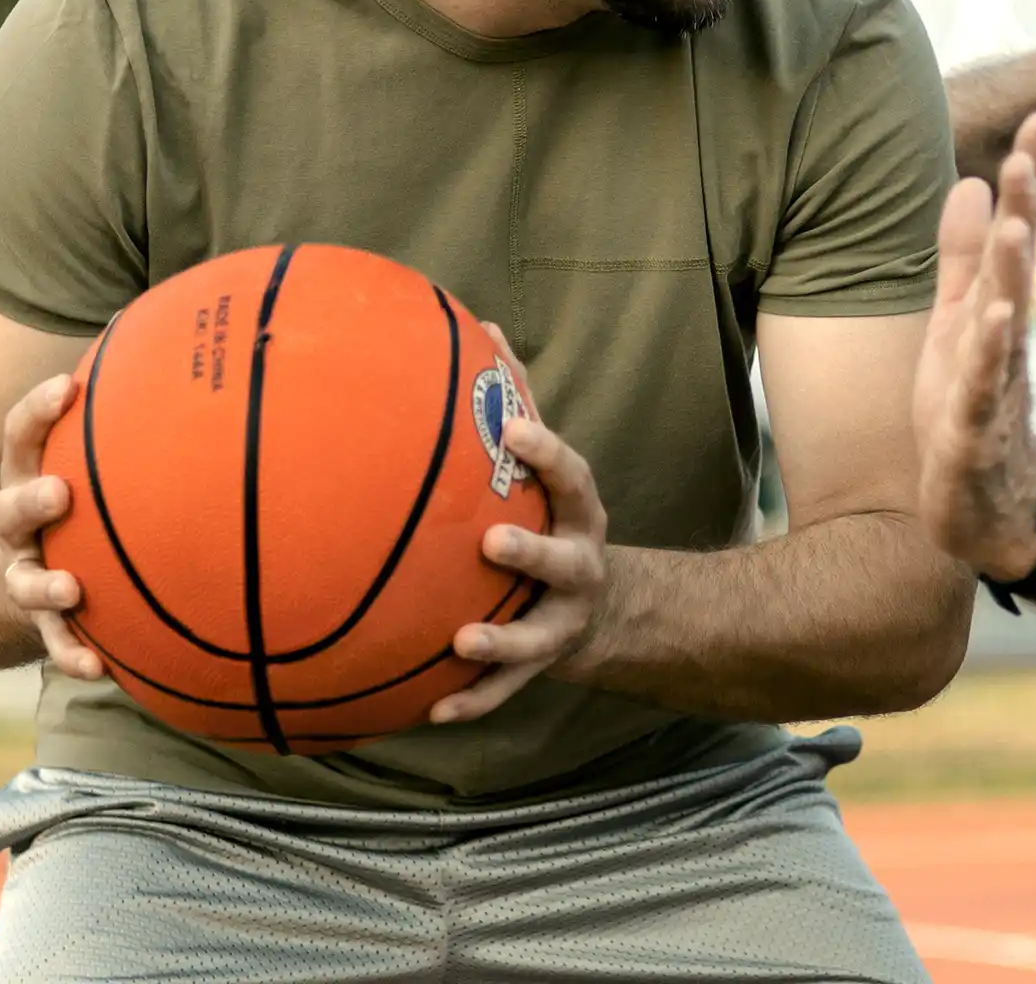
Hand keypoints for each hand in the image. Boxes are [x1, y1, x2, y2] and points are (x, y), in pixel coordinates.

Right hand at [0, 373, 103, 678]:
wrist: (1, 575)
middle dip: (31, 499)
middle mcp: (16, 526)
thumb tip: (185, 339)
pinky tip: (99, 669)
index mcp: (26, 475)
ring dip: (42, 586)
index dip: (38, 410)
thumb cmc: (69, 501)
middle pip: (10, 507)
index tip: (67, 388)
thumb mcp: (78, 460)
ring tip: (69, 589)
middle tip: (59, 493)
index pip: (20, 435)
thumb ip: (119, 417)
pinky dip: (72, 656)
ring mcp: (21, 575)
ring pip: (22, 580)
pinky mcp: (39, 624)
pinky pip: (52, 644)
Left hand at [430, 323, 615, 723]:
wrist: (604, 610)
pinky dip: (471, 702)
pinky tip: (430, 713)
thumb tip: (481, 323)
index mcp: (577, 514)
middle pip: (565, 562)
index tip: (516, 428)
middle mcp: (579, 568)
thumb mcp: (544, 467)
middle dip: (533, 553)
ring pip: (537, 639)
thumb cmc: (551, 516)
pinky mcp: (540, 667)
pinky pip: (505, 692)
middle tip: (493, 541)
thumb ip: (515, 400)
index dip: (548, 453)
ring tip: (462, 640)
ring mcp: (562, 623)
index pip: (571, 477)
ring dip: (502, 643)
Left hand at [916, 112, 1035, 582]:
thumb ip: (964, 257)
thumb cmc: (970, 408)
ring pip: (1008, 322)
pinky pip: (985, 387)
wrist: (985, 510)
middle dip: (1026, 207)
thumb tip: (974, 180)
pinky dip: (991, 354)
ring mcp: (995, 385)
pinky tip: (997, 320)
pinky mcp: (975, 431)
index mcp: (997, 312)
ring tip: (1019, 223)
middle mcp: (1005, 341)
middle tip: (1030, 148)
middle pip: (1018, 267)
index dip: (1026, 181)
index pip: (1016, 236)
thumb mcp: (958, 323)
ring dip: (1014, 274)